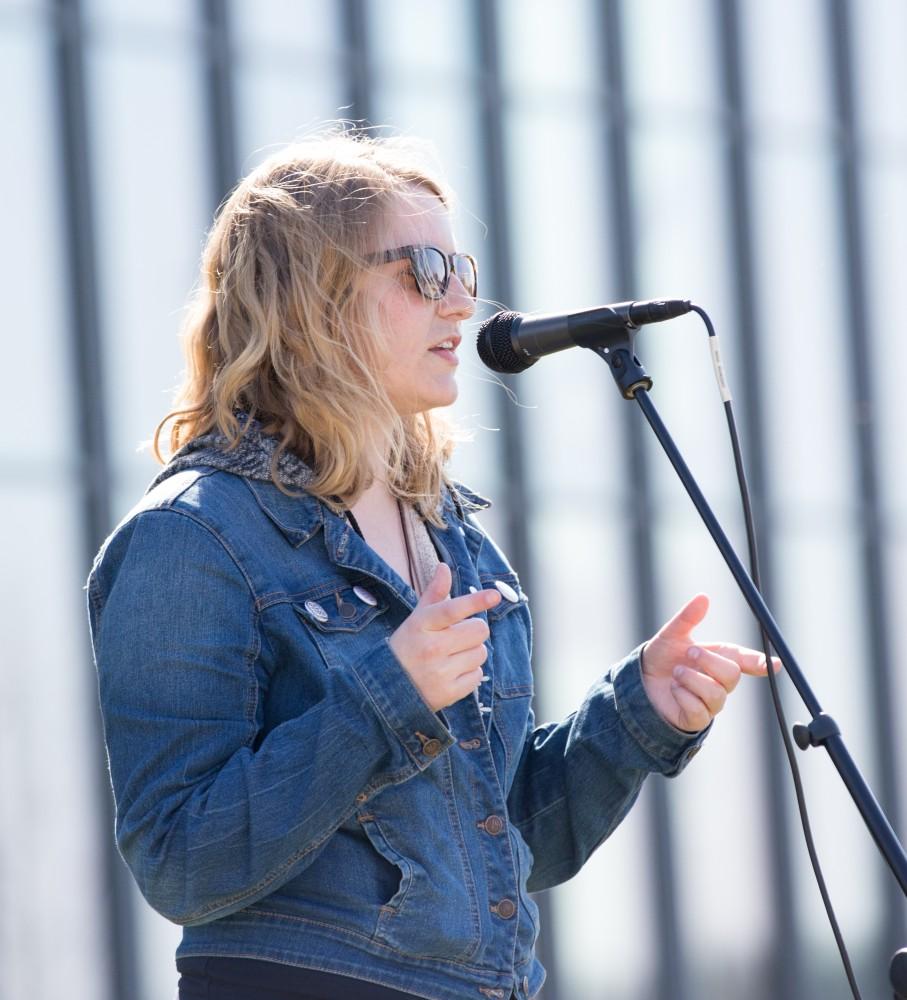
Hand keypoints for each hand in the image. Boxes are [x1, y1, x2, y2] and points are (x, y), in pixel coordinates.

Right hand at [389, 563, 501, 711]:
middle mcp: (432, 648)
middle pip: (478, 630)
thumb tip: (444, 567)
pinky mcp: (449, 692)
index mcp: (422, 624)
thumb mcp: (417, 618)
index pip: (453, 609)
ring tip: (452, 656)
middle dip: (474, 631)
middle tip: (458, 636)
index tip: (495, 595)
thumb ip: (435, 593)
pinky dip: (470, 673)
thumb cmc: (408, 646)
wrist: (388, 688)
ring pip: (481, 652)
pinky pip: (478, 675)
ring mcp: (441, 671)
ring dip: (472, 652)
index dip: (475, 601)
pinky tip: (452, 672)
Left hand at [641, 593, 779, 732]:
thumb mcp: (672, 635)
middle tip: (689, 652)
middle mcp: (719, 681)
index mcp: (718, 658)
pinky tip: (674, 690)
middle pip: (732, 675)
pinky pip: (700, 711)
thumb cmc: (662, 658)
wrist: (640, 681)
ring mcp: (710, 701)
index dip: (760, 663)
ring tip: (676, 673)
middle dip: (710, 662)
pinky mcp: (697, 718)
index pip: (745, 660)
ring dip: (693, 680)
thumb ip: (688, 618)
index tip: (774, 664)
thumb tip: (703, 598)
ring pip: (717, 694)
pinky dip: (684, 697)